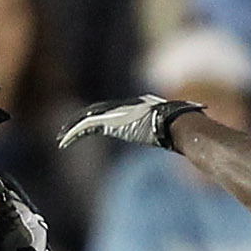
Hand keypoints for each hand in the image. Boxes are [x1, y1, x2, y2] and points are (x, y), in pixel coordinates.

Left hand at [59, 95, 203, 150]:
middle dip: (77, 122)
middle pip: (93, 113)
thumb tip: (191, 139)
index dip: (93, 119)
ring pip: (86, 119)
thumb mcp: (173, 128)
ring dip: (71, 130)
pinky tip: (65, 142)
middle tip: (63, 133)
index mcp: (131, 108)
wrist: (176, 123)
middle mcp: (121, 108)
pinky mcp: (111, 122)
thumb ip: (171, 130)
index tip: (84, 128)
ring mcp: (115, 114)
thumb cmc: (179, 127)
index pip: (107, 112)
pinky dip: (73, 133)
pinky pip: (86, 127)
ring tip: (60, 140)